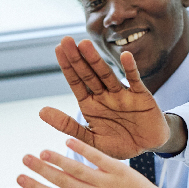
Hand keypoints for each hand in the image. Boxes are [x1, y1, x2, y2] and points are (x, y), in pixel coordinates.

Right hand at [17, 137, 170, 187]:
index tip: (19, 178)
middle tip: (25, 158)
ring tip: (42, 151)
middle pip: (62, 181)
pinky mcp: (119, 170)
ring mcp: (106, 183)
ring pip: (77, 169)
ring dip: (57, 159)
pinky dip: (82, 149)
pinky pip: (97, 157)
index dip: (35, 187)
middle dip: (41, 170)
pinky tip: (68, 141)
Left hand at [40, 37, 172, 159]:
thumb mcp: (90, 139)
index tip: (58, 49)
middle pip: (88, 74)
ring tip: (84, 45)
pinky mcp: (141, 96)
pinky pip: (135, 81)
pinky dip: (131, 69)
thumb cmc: (118, 143)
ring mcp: (122, 94)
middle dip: (77, 58)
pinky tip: (125, 55)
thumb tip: (40, 111)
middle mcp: (105, 95)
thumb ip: (67, 125)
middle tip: (66, 40)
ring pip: (107, 75)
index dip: (67, 66)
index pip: (76, 82)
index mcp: (91, 104)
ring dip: (96, 61)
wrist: (147, 147)